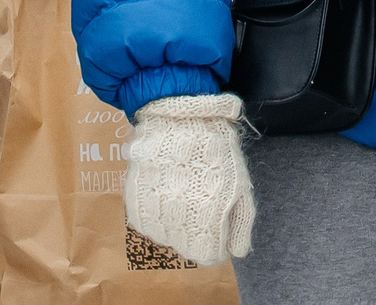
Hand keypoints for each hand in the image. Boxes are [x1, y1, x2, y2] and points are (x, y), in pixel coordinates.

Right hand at [123, 92, 254, 265]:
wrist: (177, 119)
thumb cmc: (215, 151)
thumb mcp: (240, 185)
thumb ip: (241, 223)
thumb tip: (236, 252)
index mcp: (204, 225)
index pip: (209, 256)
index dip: (217, 242)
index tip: (219, 224)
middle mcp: (175, 226)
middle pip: (187, 248)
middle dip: (198, 232)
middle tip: (202, 202)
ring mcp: (151, 214)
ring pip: (166, 236)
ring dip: (176, 222)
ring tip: (184, 192)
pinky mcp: (134, 203)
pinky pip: (148, 221)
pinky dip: (157, 212)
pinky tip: (166, 189)